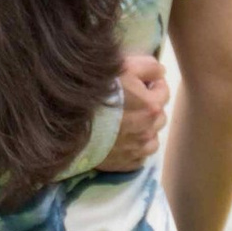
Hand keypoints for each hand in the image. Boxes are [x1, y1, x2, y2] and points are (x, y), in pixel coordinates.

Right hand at [101, 48, 170, 173]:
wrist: (68, 121)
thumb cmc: (97, 91)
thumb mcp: (124, 66)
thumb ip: (149, 67)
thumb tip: (161, 74)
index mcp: (152, 106)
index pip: (163, 91)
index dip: (153, 83)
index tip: (140, 81)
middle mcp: (148, 130)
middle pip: (159, 116)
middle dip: (150, 107)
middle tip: (131, 101)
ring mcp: (137, 149)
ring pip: (152, 138)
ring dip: (145, 129)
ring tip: (128, 122)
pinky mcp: (124, 164)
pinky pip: (139, 157)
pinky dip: (135, 148)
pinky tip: (122, 140)